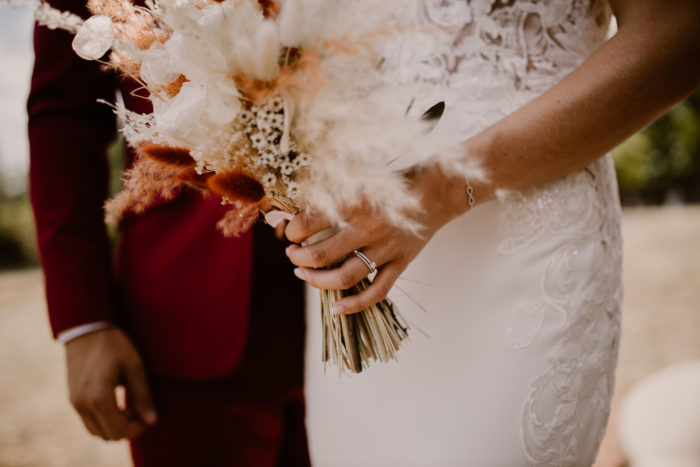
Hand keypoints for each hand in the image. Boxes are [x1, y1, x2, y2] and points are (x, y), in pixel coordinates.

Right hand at [65, 328, 157, 440]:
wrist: (85, 329)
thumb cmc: (114, 345)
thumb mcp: (135, 367)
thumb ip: (143, 396)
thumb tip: (152, 421)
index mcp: (99, 397)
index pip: (119, 430)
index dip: (137, 430)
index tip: (148, 418)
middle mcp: (82, 405)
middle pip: (107, 435)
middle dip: (127, 429)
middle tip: (141, 412)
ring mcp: (74, 403)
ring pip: (96, 431)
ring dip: (114, 426)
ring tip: (130, 408)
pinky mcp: (72, 399)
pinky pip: (88, 421)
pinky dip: (103, 420)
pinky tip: (117, 404)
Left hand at [285, 165, 469, 314]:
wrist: (438, 190)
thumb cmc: (395, 183)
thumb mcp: (362, 180)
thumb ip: (334, 195)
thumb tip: (302, 212)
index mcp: (354, 203)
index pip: (307, 223)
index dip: (291, 231)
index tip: (290, 232)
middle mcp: (368, 229)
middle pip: (319, 255)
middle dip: (298, 258)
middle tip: (292, 255)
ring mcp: (385, 250)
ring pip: (342, 278)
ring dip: (316, 280)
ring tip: (303, 274)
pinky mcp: (400, 264)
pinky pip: (376, 292)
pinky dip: (354, 305)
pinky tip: (335, 308)